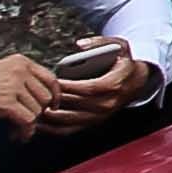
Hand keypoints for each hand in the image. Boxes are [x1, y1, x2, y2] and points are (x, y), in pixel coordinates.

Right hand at [0, 56, 71, 137]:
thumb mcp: (0, 74)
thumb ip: (22, 80)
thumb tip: (44, 96)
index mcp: (19, 61)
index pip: (50, 78)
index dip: (54, 95)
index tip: (52, 106)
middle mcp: (18, 70)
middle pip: (45, 96)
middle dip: (38, 113)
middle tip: (27, 122)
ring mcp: (12, 86)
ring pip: (37, 110)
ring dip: (29, 125)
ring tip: (17, 129)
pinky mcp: (5, 102)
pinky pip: (27, 120)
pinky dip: (24, 131)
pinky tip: (16, 135)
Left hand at [36, 48, 165, 132]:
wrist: (137, 81)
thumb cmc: (123, 62)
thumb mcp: (119, 45)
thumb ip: (100, 42)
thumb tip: (80, 45)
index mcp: (114, 84)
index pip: (90, 88)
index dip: (70, 86)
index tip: (54, 81)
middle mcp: (108, 103)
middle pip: (77, 104)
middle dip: (57, 100)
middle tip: (37, 94)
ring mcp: (100, 115)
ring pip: (71, 120)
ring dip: (51, 116)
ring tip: (35, 108)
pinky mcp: (93, 123)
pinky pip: (70, 130)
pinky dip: (53, 128)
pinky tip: (40, 121)